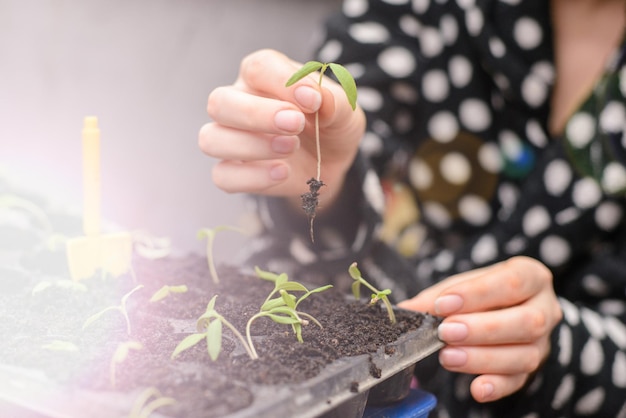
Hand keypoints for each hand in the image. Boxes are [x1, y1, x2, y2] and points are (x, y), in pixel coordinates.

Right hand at [198, 49, 365, 201]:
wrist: (331, 163)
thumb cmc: (330, 125)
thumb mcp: (344, 111)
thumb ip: (333, 101)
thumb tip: (317, 97)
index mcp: (262, 76)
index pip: (257, 68)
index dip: (282, 82)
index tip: (313, 99)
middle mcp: (238, 103)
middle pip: (220, 102)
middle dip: (256, 114)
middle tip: (295, 124)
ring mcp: (231, 139)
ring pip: (211, 139)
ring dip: (251, 145)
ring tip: (291, 147)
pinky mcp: (234, 172)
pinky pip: (223, 176)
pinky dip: (252, 177)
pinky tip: (282, 173)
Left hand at [398, 256, 561, 402]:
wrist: (509, 308)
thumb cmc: (484, 292)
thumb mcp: (463, 285)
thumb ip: (437, 297)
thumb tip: (406, 310)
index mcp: (530, 276)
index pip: (511, 283)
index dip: (477, 294)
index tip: (443, 304)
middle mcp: (545, 308)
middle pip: (526, 322)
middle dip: (482, 329)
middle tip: (446, 332)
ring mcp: (542, 342)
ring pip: (524, 355)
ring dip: (483, 358)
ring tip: (447, 357)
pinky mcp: (532, 368)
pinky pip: (519, 381)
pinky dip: (496, 386)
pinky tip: (477, 389)